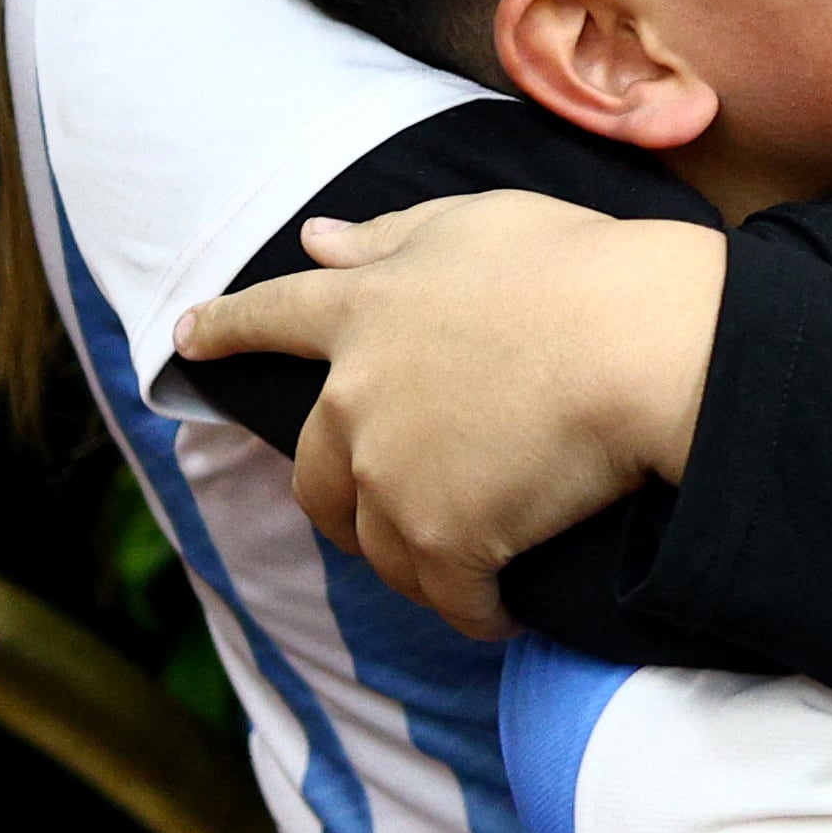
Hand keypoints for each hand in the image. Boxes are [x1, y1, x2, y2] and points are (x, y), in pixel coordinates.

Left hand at [174, 195, 723, 637]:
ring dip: (413, 553)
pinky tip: (498, 609)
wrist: (644, 344)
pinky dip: (470, 608)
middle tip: (404, 501)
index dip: (228, 328)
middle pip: (314, 473)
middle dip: (345, 495)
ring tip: (473, 552)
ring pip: (373, 543)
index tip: (186, 339)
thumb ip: (387, 237)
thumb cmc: (579, 268)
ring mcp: (392, 476)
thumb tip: (313, 239)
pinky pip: (444, 597)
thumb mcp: (478, 223)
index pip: (272, 316)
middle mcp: (355, 398)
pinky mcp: (443, 541)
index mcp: (363, 311)